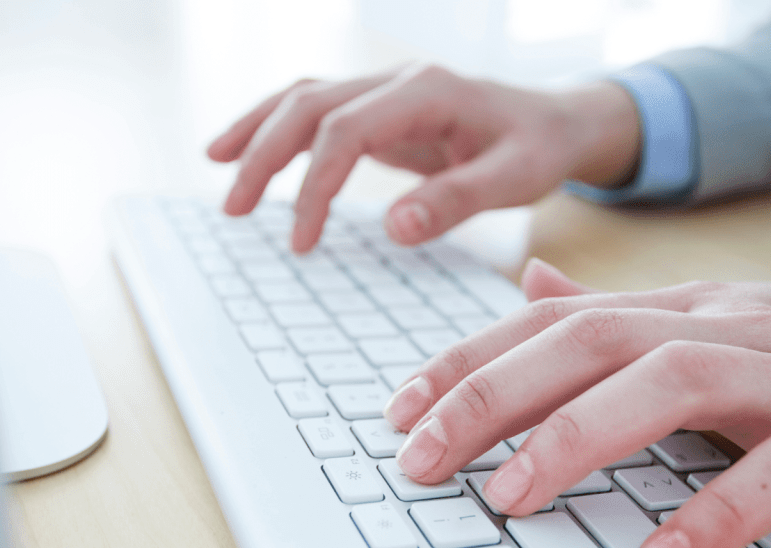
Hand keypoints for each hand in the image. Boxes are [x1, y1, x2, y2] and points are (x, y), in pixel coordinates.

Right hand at [207, 65, 640, 251]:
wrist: (555, 121)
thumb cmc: (537, 149)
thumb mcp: (513, 179)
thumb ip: (455, 201)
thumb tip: (393, 228)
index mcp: (427, 92)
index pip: (347, 131)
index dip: (315, 185)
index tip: (301, 242)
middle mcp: (398, 81)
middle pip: (309, 104)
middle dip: (263, 154)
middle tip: (232, 209)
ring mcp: (386, 91)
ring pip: (304, 97)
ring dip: (257, 131)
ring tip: (215, 168)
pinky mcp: (381, 110)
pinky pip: (319, 112)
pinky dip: (279, 129)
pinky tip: (250, 151)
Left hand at [383, 259, 770, 547]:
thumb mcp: (700, 320)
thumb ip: (611, 312)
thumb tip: (525, 290)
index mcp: (673, 311)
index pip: (548, 325)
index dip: (467, 363)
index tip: (398, 412)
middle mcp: (715, 330)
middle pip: (589, 343)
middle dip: (493, 397)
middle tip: (420, 460)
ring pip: (671, 386)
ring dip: (578, 440)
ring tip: (508, 500)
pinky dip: (717, 512)